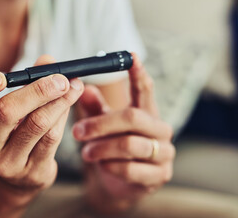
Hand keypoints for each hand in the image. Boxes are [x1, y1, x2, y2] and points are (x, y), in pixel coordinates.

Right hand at [0, 55, 83, 204]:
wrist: (16, 176)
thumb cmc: (13, 132)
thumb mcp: (11, 108)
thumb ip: (27, 81)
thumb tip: (49, 61)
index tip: (1, 77)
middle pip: (6, 111)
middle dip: (38, 90)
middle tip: (60, 78)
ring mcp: (7, 163)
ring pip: (36, 124)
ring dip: (60, 101)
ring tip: (73, 86)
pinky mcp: (31, 173)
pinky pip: (51, 138)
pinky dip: (63, 115)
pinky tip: (69, 103)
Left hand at [73, 54, 174, 210]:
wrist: (118, 184)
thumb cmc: (111, 148)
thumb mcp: (103, 127)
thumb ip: (95, 108)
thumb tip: (82, 88)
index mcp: (147, 113)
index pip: (145, 90)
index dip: (139, 73)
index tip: (131, 56)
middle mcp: (160, 130)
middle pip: (132, 117)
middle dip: (100, 124)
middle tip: (77, 131)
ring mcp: (164, 153)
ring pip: (130, 144)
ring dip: (101, 148)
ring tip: (86, 152)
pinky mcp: (159, 175)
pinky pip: (131, 169)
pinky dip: (110, 166)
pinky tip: (101, 165)